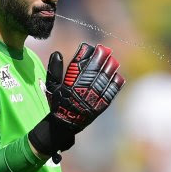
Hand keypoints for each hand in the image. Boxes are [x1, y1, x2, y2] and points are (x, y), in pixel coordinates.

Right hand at [28, 43, 123, 161]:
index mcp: (69, 83)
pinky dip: (115, 84)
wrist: (65, 125)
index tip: (88, 46)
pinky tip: (118, 76)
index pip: (78, 64)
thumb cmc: (58, 103)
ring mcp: (92, 97)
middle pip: (93, 69)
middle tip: (105, 49)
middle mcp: (82, 89)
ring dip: (110, 68)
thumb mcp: (52, 86)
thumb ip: (54, 70)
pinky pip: (110, 92)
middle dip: (100, 58)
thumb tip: (57, 53)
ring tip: (113, 60)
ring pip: (104, 79)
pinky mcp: (101, 105)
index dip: (84, 54)